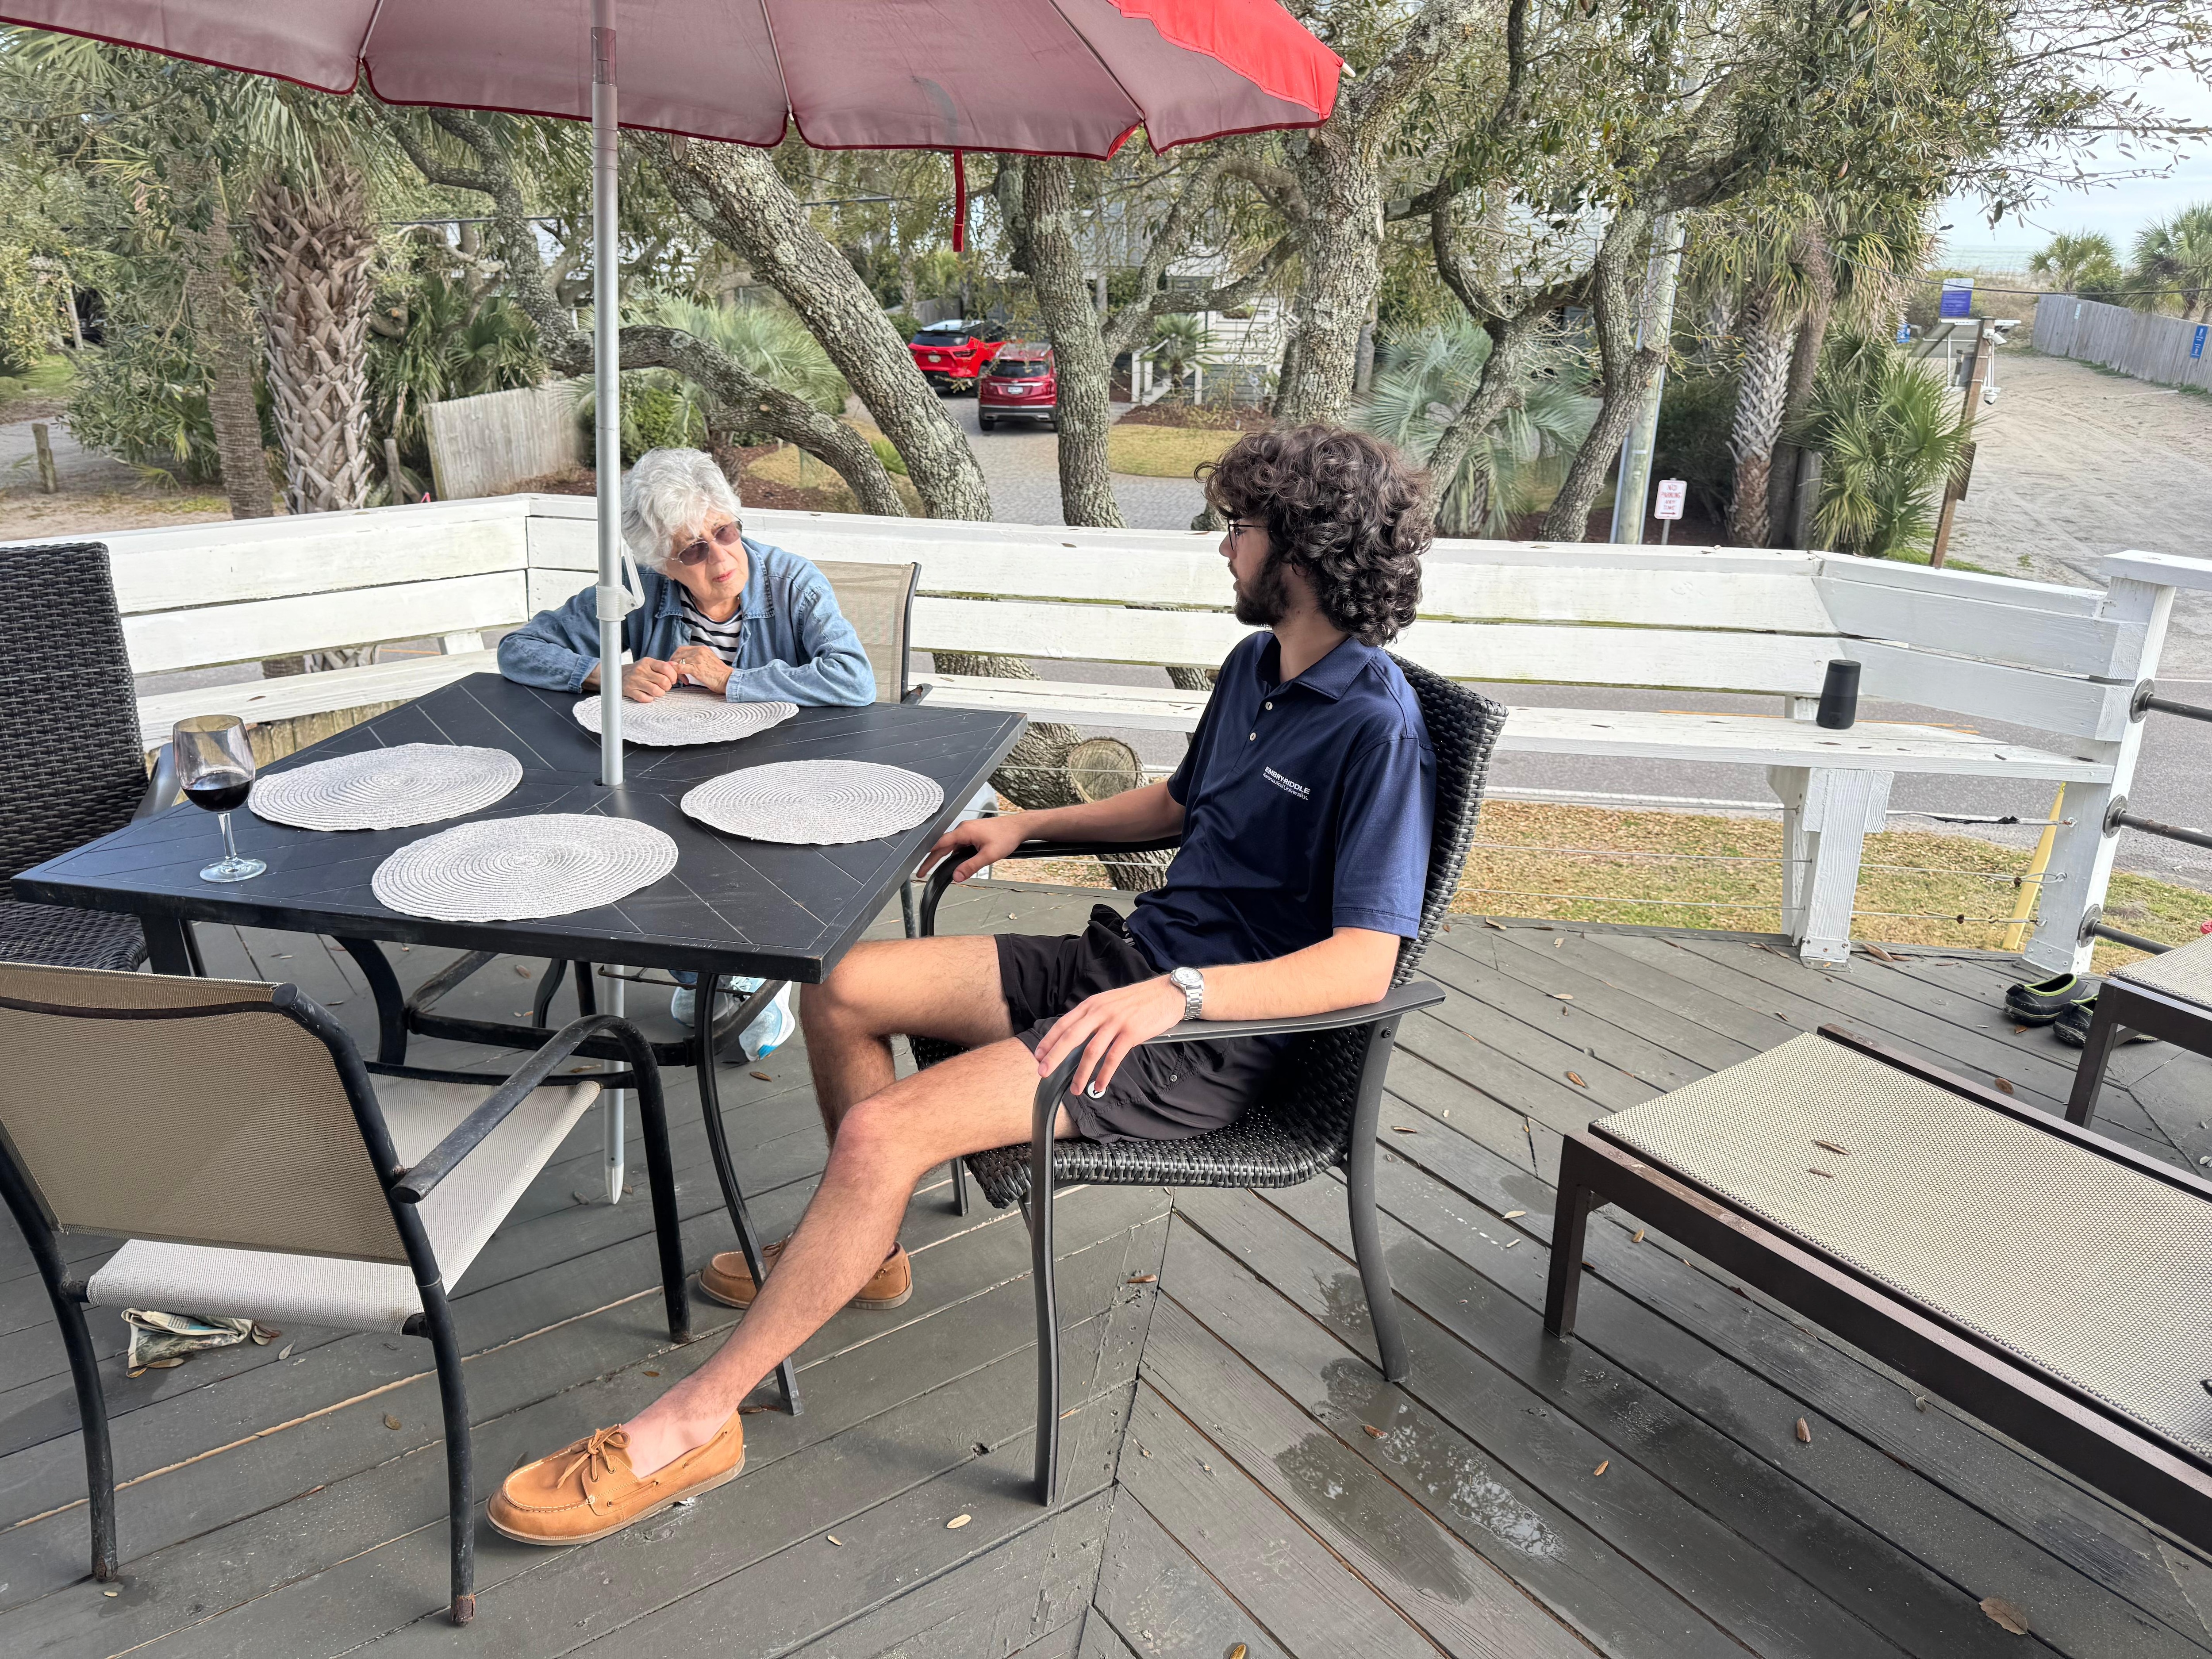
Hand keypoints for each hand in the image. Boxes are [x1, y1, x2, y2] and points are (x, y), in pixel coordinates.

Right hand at [618, 659, 680, 701]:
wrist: (617, 676)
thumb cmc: (638, 671)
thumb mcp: (650, 665)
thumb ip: (664, 665)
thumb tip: (677, 666)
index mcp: (647, 662)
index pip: (666, 668)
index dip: (673, 676)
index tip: (672, 680)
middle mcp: (640, 670)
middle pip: (664, 681)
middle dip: (668, 686)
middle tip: (665, 687)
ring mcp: (634, 681)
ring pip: (656, 691)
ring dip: (660, 693)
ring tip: (657, 691)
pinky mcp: (630, 691)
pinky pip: (646, 699)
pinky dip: (650, 699)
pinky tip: (648, 695)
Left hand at [668, 644, 731, 695]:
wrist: (728, 680)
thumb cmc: (720, 674)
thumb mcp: (709, 661)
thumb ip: (699, 659)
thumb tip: (689, 663)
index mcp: (702, 648)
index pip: (682, 649)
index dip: (676, 657)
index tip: (676, 665)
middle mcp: (699, 651)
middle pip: (678, 654)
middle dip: (674, 663)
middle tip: (675, 673)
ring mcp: (697, 659)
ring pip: (678, 661)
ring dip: (675, 670)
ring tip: (680, 679)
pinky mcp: (696, 668)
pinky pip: (680, 668)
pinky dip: (676, 673)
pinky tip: (679, 678)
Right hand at [918, 812, 1028, 882]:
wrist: (1018, 827)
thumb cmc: (1006, 836)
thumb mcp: (989, 855)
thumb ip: (971, 866)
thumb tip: (957, 876)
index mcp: (963, 831)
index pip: (940, 846)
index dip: (929, 859)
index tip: (922, 869)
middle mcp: (963, 829)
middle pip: (943, 846)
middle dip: (933, 859)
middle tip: (924, 872)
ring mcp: (968, 830)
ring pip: (952, 846)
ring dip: (945, 857)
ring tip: (936, 868)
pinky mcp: (973, 833)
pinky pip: (959, 844)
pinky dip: (955, 853)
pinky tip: (957, 862)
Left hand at [1033, 976, 1185, 1098]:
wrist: (1167, 993)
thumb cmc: (1138, 1000)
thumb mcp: (1109, 1002)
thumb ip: (1093, 1016)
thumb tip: (1076, 1034)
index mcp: (1092, 1004)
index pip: (1063, 1024)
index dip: (1049, 1041)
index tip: (1038, 1055)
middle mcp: (1100, 1012)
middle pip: (1071, 1037)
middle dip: (1055, 1057)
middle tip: (1043, 1073)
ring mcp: (1115, 1022)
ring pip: (1091, 1051)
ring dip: (1081, 1073)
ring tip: (1076, 1089)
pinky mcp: (1131, 1033)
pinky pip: (1113, 1058)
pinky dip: (1104, 1075)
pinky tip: (1099, 1085)